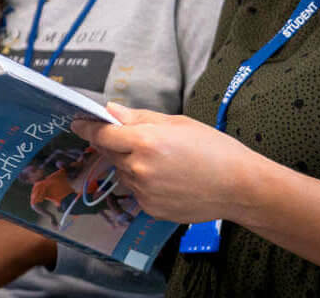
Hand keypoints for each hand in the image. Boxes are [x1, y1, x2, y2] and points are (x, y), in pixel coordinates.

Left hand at [71, 103, 259, 223]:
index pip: (102, 133)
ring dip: (131, 164)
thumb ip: (138, 117)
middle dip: (118, 144)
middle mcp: (139, 168)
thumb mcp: (177, 123)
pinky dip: (143, 183)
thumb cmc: (214, 149)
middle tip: (140, 141)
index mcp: (145, 141)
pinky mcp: (150, 209)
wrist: (241, 187)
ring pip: (123, 172)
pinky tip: (168, 179)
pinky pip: (136, 190)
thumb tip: (110, 110)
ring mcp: (144, 191)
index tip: (78, 123)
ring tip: (164, 162)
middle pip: (111, 152)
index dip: (88, 127)